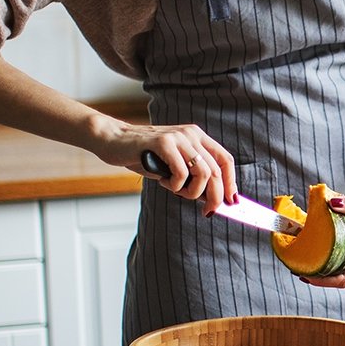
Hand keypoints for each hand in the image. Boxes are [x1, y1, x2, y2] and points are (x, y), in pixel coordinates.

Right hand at [91, 119, 236, 211]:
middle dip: (215, 196)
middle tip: (207, 210)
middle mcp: (191, 134)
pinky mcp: (163, 143)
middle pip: (216, 171)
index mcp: (198, 137)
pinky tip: (163, 182)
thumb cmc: (144, 156)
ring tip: (177, 191)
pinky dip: (175, 185)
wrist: (114, 141)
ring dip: (192, 192)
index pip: (225, 160)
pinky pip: (181, 172)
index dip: (231, 183)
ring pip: (203, 173)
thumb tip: (213, 199)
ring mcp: (178, 137)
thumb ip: (193, 178)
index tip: (230, 203)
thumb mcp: (173, 167)